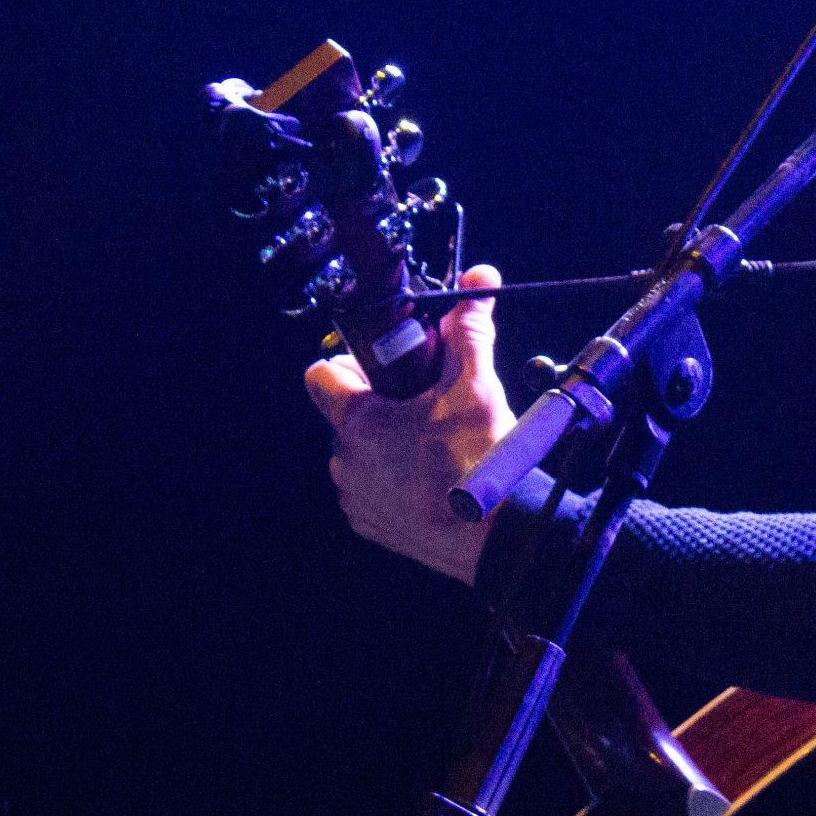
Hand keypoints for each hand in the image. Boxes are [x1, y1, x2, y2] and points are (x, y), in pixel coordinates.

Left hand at [304, 264, 514, 583]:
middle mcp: (345, 460)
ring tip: (434, 448)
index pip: (322, 375)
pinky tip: (431, 480)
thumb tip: (478, 280)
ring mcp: (356, 496)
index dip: (352, 364)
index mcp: (358, 422)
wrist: (493, 535)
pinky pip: (371, 489)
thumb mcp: (475, 386)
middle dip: (382, 406)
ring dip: (387, 445)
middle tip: (426, 408)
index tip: (388, 371)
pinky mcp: (370, 524)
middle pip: (347, 414)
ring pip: (359, 453)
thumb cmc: (478, 462)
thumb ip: (469, 331)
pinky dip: (394, 481)